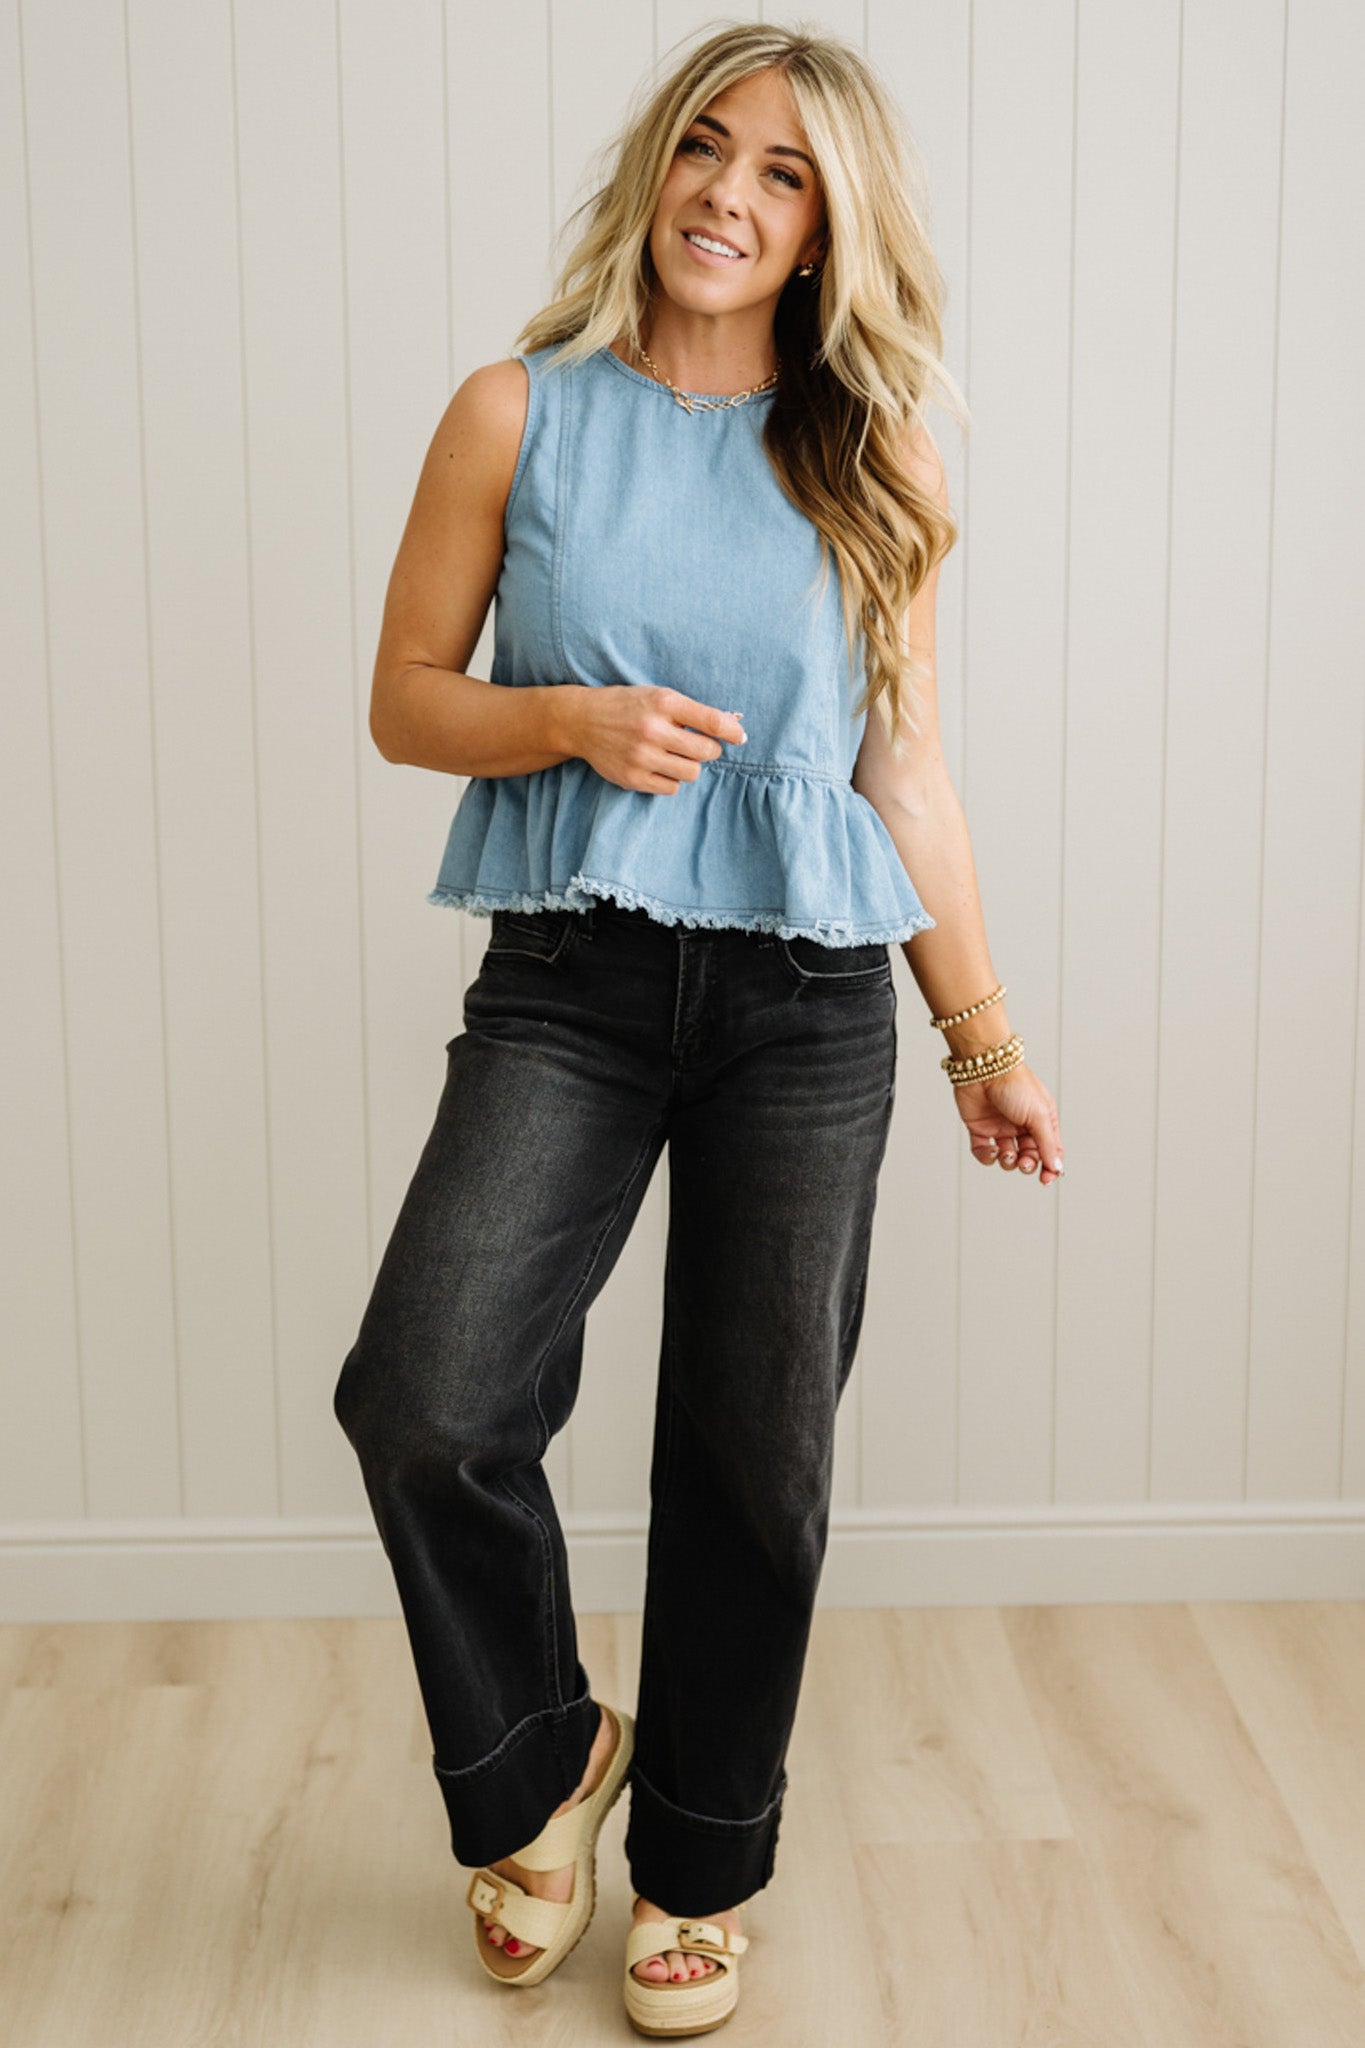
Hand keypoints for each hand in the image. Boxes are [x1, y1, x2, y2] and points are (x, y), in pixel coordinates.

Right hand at [573, 686, 746, 793]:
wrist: (582, 721)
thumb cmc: (629, 706)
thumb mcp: (659, 696)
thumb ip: (692, 711)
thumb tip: (733, 723)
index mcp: (664, 703)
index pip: (712, 722)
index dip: (733, 732)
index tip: (740, 737)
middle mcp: (653, 729)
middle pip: (706, 752)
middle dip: (710, 751)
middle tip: (701, 746)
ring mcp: (641, 756)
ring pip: (691, 773)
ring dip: (690, 766)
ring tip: (676, 755)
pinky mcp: (633, 778)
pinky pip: (671, 788)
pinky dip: (671, 779)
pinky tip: (659, 766)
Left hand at [952, 1062, 1064, 1185]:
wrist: (984, 1067)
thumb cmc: (1015, 1084)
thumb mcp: (1038, 1115)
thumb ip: (1047, 1144)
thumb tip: (1057, 1168)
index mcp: (1042, 1119)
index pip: (1050, 1150)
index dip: (1050, 1167)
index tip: (1047, 1179)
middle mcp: (1022, 1125)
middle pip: (1029, 1156)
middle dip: (1027, 1164)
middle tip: (1024, 1163)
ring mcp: (1001, 1127)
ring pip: (1007, 1157)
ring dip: (1008, 1162)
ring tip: (1006, 1154)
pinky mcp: (980, 1128)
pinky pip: (984, 1151)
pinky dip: (987, 1157)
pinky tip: (990, 1151)